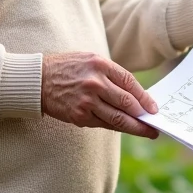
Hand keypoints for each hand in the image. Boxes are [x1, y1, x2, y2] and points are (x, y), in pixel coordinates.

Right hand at [41, 53, 159, 138]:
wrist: (38, 80)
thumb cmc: (66, 68)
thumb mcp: (89, 60)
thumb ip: (110, 74)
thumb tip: (134, 94)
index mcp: (100, 65)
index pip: (130, 83)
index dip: (145, 97)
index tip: (154, 108)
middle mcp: (95, 83)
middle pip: (127, 103)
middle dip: (144, 115)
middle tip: (155, 124)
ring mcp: (87, 101)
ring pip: (118, 118)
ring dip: (135, 127)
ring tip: (147, 132)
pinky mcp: (80, 116)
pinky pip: (103, 124)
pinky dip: (116, 127)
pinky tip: (125, 129)